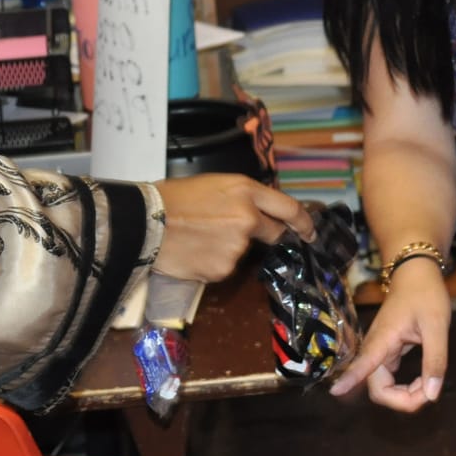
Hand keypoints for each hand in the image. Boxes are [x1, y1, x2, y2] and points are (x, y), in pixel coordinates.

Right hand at [151, 175, 312, 282]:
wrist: (144, 222)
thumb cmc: (172, 197)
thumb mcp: (214, 185)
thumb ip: (240, 200)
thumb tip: (256, 214)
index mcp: (246, 191)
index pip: (288, 208)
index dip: (303, 222)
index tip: (310, 231)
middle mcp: (248, 219)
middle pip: (273, 233)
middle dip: (267, 236)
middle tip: (242, 235)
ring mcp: (237, 247)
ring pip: (242, 252)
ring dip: (228, 249)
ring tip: (198, 239)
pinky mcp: (223, 269)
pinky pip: (224, 267)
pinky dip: (212, 263)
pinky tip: (193, 253)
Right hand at [329, 263, 451, 410]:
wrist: (417, 274)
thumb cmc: (426, 295)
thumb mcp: (437, 325)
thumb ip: (435, 359)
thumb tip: (431, 395)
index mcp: (383, 339)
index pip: (363, 364)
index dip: (350, 379)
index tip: (335, 392)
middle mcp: (376, 349)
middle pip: (378, 389)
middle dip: (403, 400)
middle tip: (430, 392)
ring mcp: (380, 353)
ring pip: (384, 388)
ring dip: (405, 396)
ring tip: (429, 385)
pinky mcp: (387, 354)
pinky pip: (391, 381)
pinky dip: (407, 388)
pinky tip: (423, 380)